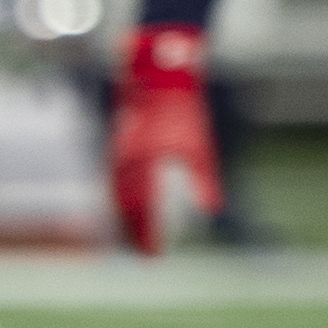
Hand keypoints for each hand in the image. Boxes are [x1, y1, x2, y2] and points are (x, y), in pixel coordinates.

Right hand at [108, 25, 222, 255]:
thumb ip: (205, 180)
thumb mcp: (200, 146)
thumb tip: (213, 210)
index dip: (147, 235)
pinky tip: (125, 209)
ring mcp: (118, 152)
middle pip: (125, 207)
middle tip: (141, 252)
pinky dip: (119, 200)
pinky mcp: (118, 145)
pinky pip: (115, 181)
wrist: (157, 73)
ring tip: (132, 237)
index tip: (153, 255)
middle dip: (132, 233)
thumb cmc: (182, 107)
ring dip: (124, 219)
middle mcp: (126, 161)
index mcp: (144, 164)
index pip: (142, 210)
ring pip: (117, 195)